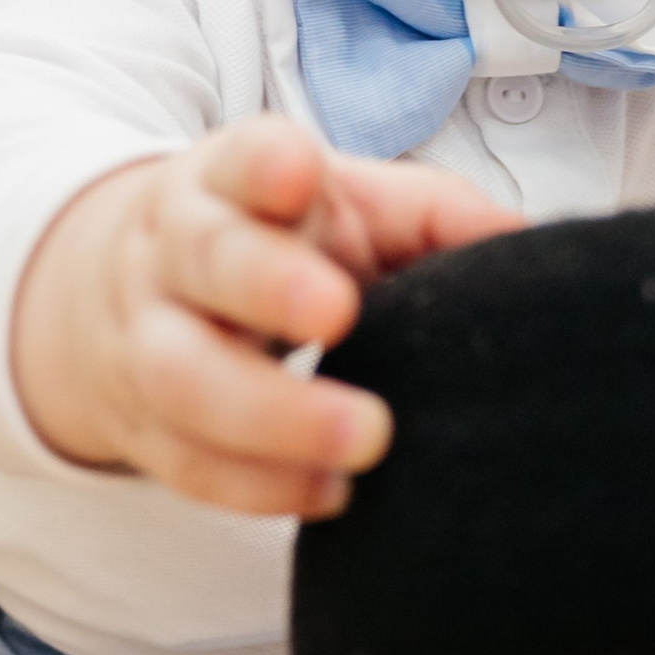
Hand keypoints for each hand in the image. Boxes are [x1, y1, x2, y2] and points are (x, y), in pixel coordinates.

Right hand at [11, 114, 516, 515]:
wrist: (130, 287)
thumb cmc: (273, 240)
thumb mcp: (347, 206)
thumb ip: (434, 217)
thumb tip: (524, 243)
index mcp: (229, 182)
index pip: (237, 160)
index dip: (262, 166)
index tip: (301, 175)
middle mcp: (174, 254)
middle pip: (204, 261)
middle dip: (265, 285)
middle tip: (340, 314)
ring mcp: (147, 340)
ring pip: (182, 376)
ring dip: (269, 415)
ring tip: (361, 440)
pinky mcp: (144, 423)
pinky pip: (186, 462)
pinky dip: (257, 486)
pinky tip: (330, 493)